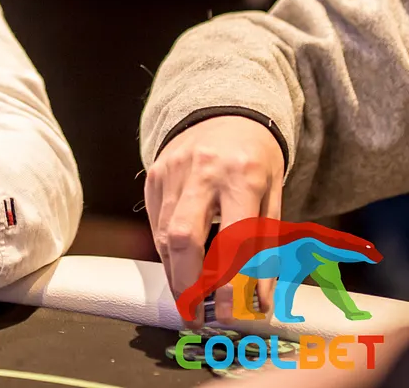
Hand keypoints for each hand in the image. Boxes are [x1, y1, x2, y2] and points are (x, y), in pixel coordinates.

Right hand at [145, 115, 284, 320]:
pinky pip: (156, 222)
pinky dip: (167, 249)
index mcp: (242, 176)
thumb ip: (266, 248)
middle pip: (182, 238)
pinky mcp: (153, 174)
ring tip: (188, 298)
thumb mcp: (274, 197)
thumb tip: (258, 299)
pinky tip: (179, 265)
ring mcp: (171, 171)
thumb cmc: (256, 159)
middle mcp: (201, 172)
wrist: (224, 112)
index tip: (227, 313)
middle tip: (195, 314)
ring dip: (175, 273)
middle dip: (186, 284)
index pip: (231, 239)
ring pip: (164, 234)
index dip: (226, 282)